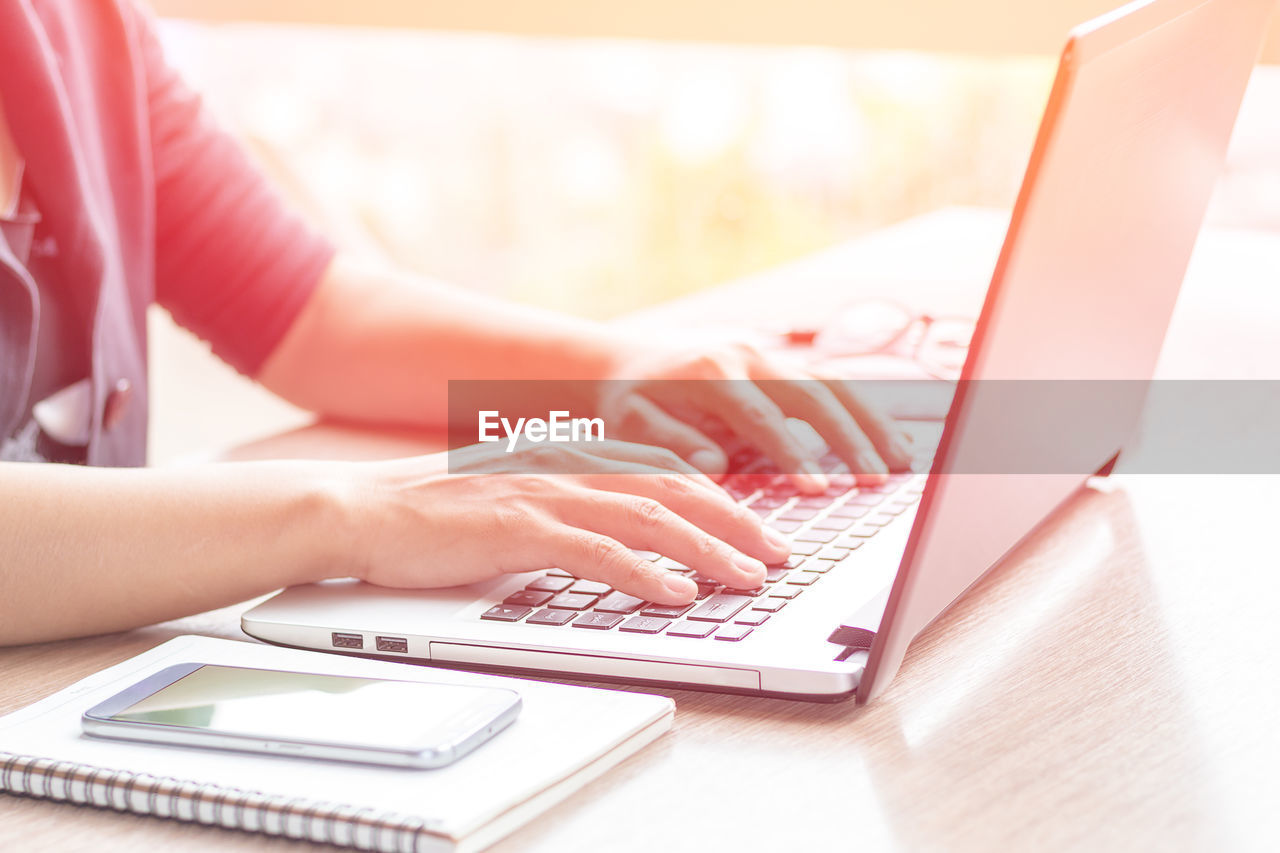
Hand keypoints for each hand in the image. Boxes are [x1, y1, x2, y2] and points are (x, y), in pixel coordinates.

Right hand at [338, 440, 789, 603]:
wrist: (360, 508)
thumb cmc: (434, 514)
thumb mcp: (513, 500)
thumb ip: (564, 509)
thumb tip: (614, 538)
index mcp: (568, 459)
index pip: (662, 473)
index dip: (719, 500)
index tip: (759, 527)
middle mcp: (565, 468)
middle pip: (672, 489)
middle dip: (735, 521)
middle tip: (779, 552)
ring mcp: (542, 494)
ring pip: (647, 517)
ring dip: (706, 549)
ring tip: (749, 577)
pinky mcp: (515, 528)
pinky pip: (594, 551)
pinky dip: (642, 573)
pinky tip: (675, 594)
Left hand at [598, 339, 913, 493]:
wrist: (628, 364)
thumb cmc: (628, 404)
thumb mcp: (632, 425)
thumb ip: (670, 444)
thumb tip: (714, 466)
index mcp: (711, 371)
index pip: (762, 416)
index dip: (793, 453)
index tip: (819, 491)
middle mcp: (747, 356)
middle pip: (812, 394)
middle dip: (848, 438)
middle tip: (875, 480)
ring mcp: (769, 356)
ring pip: (832, 384)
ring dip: (870, 422)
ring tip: (903, 461)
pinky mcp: (782, 364)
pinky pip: (832, 385)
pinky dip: (865, 412)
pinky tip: (893, 441)